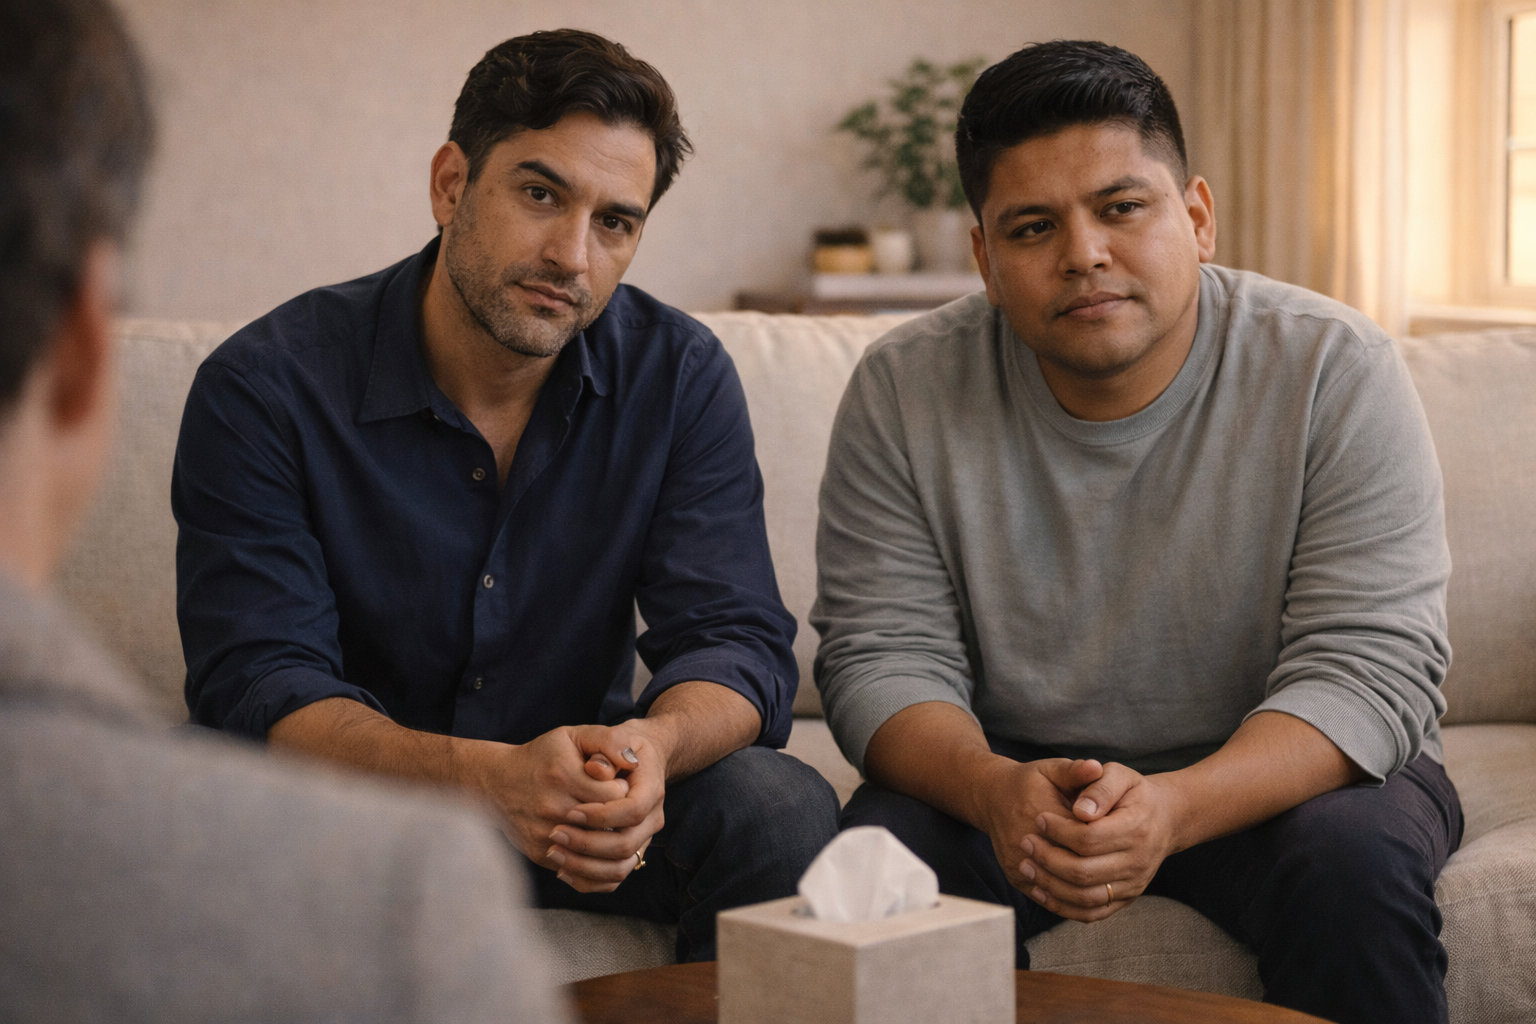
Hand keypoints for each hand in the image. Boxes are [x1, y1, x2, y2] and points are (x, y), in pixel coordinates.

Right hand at [467, 723, 666, 893]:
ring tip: (608, 824)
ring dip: (610, 841)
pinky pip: (579, 867)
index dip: (625, 791)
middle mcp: (552, 807)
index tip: (619, 784)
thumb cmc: (543, 757)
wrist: (498, 783)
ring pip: (596, 851)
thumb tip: (633, 761)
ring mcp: (545, 833)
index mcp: (564, 775)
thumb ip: (608, 740)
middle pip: (608, 824)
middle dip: (620, 817)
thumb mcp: (573, 736)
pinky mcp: (540, 853)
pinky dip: (593, 859)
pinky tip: (595, 842)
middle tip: (616, 805)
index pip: (616, 795)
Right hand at [974, 756, 1106, 900]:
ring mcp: (1019, 865)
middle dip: (1101, 865)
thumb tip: (1096, 768)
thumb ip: (1075, 771)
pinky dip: (1073, 901)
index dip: (1105, 839)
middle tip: (1120, 861)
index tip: (1120, 836)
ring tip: (1110, 879)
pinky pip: (1050, 900)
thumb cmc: (1028, 783)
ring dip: (1090, 888)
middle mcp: (1024, 842)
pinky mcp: (1017, 879)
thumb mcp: (1052, 770)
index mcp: (1038, 812)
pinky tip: (1091, 890)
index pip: (1083, 837)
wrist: (994, 799)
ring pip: (1063, 890)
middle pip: (1075, 866)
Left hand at [1018, 763, 1185, 921]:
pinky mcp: (1126, 898)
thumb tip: (1081, 811)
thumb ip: (1100, 787)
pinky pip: (1092, 912)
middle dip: (1048, 858)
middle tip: (1026, 842)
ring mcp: (1133, 884)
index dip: (1059, 831)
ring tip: (1027, 866)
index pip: (1089, 838)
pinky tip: (1041, 890)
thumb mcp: (1120, 775)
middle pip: (1083, 871)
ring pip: (1084, 896)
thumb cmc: (1134, 793)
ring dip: (1050, 885)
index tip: (1039, 818)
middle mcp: (1137, 862)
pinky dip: (1063, 907)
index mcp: (1136, 829)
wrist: (1165, 819)